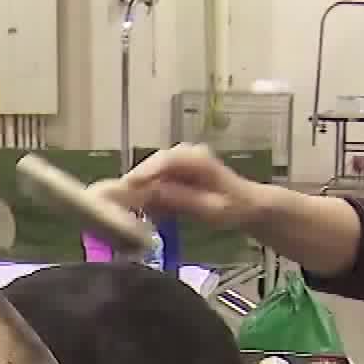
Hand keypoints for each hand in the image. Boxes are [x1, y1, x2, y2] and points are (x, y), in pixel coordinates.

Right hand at [91, 144, 261, 230]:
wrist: (249, 206)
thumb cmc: (233, 208)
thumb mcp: (209, 208)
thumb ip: (180, 199)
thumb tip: (150, 193)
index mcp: (195, 158)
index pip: (163, 161)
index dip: (142, 174)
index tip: (125, 189)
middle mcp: (185, 153)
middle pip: (152, 165)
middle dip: (134, 183)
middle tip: (115, 202)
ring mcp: (179, 161)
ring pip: (150, 173)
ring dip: (137, 190)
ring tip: (121, 207)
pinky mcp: (176, 172)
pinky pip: (155, 181)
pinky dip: (146, 194)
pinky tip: (139, 209)